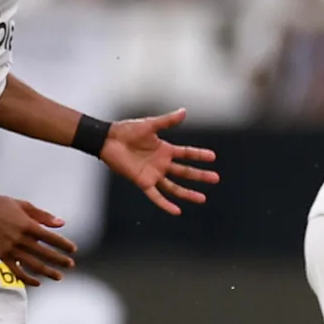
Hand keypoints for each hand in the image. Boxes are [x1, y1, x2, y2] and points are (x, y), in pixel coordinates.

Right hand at [0, 194, 76, 284]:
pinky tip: (36, 282)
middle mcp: (20, 239)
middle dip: (60, 261)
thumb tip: (61, 223)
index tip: (73, 249)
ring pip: (33, 265)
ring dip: (47, 272)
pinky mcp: (1, 255)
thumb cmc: (2, 205)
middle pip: (45, 253)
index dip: (64, 245)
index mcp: (28, 225)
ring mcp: (10, 249)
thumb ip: (44, 216)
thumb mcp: (25, 206)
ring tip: (58, 276)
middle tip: (71, 265)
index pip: (51, 238)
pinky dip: (27, 279)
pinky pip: (16, 271)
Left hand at [99, 108, 218, 214]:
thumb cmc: (127, 131)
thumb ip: (167, 121)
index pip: (187, 154)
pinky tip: (177, 211)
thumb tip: (184, 112)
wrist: (108, 140)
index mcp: (165, 150)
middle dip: (200, 175)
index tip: (213, 157)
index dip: (199, 155)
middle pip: (185, 172)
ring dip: (188, 193)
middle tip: (216, 178)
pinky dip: (166, 204)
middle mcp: (161, 163)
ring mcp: (153, 174)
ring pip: (174, 187)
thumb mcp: (150, 125)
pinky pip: (156, 196)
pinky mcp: (142, 182)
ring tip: (202, 198)